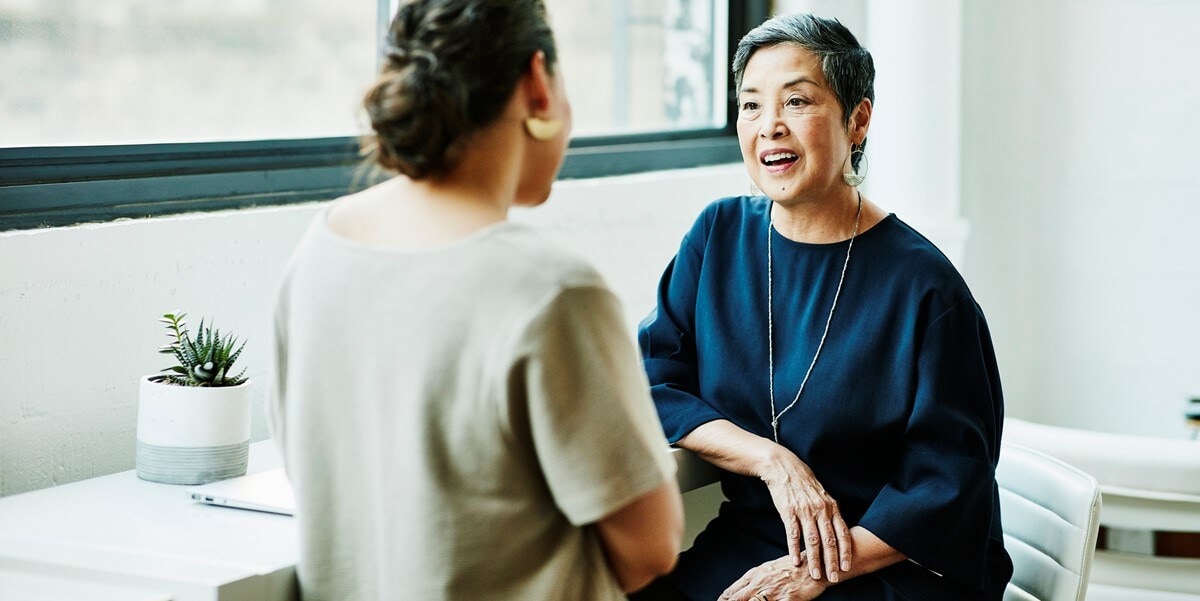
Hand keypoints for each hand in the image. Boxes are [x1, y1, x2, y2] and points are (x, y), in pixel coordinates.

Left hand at [719, 556, 828, 600]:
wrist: (815, 564)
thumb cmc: (791, 568)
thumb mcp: (768, 570)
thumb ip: (753, 580)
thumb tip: (737, 591)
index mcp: (755, 575)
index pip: (732, 592)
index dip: (722, 600)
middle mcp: (761, 583)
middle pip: (737, 599)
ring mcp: (774, 591)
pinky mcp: (789, 598)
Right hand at [760, 448, 851, 581]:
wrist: (785, 468)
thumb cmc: (805, 484)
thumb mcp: (823, 496)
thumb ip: (831, 514)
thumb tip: (839, 533)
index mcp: (831, 507)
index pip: (842, 533)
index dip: (845, 552)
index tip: (846, 567)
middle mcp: (820, 510)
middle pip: (829, 540)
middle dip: (832, 561)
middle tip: (833, 577)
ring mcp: (804, 511)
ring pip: (812, 540)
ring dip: (814, 560)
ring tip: (815, 574)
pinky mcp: (788, 511)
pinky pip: (793, 534)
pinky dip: (794, 549)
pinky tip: (795, 561)